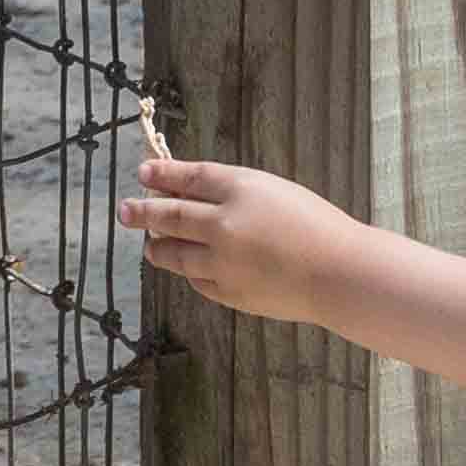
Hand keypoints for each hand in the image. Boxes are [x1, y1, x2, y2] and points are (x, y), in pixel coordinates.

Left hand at [119, 148, 363, 332]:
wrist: (339, 274)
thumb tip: (191, 193)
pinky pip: (196, 279)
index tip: (143, 172)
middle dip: (142, 211)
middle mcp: (224, 224)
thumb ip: (233, 191)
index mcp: (241, 189)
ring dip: (157, 246)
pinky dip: (188, 270)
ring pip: (174, 253)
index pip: (190, 177)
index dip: (163, 174)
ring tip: (149, 242)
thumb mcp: (275, 191)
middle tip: (125, 209)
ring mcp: (222, 262)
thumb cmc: (316, 226)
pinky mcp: (228, 292)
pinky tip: (186, 266)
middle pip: (169, 215)